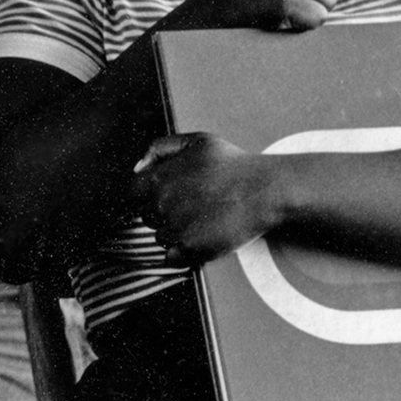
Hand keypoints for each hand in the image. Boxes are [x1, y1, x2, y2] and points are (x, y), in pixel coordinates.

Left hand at [133, 133, 280, 263]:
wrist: (266, 189)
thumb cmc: (234, 165)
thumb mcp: (195, 142)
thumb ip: (160, 148)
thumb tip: (137, 168)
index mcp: (158, 178)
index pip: (134, 194)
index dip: (149, 197)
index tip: (168, 197)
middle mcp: (161, 203)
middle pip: (147, 217)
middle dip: (164, 214)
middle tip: (193, 207)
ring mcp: (175, 227)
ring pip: (161, 237)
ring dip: (176, 233)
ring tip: (203, 221)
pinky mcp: (192, 247)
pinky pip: (172, 258)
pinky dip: (183, 254)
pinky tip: (201, 239)